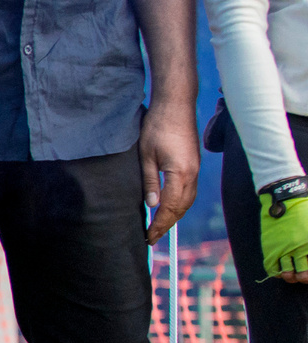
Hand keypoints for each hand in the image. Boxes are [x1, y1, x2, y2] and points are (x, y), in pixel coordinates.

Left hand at [140, 103, 198, 244]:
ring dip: (175, 215)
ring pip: (188, 201)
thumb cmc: (158, 127)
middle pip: (182, 208)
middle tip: (152, 237)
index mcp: (180, 174)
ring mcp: (196, 169)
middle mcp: (192, 174)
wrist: (176, 105)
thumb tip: (151, 205)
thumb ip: (150, 181)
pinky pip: (189, 191)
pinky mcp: (194, 164)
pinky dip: (180, 203)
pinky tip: (169, 207)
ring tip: (160, 226)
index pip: (170, 207)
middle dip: (167, 224)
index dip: (159, 224)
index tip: (149, 236)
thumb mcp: (146, 155)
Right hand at [263, 189, 307, 283]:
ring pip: (288, 274)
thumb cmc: (305, 208)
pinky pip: (272, 267)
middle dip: (305, 278)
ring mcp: (284, 249)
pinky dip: (276, 272)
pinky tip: (280, 270)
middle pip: (304, 275)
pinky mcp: (271, 247)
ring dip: (291, 277)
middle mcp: (299, 249)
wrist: (285, 197)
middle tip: (304, 276)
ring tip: (292, 275)